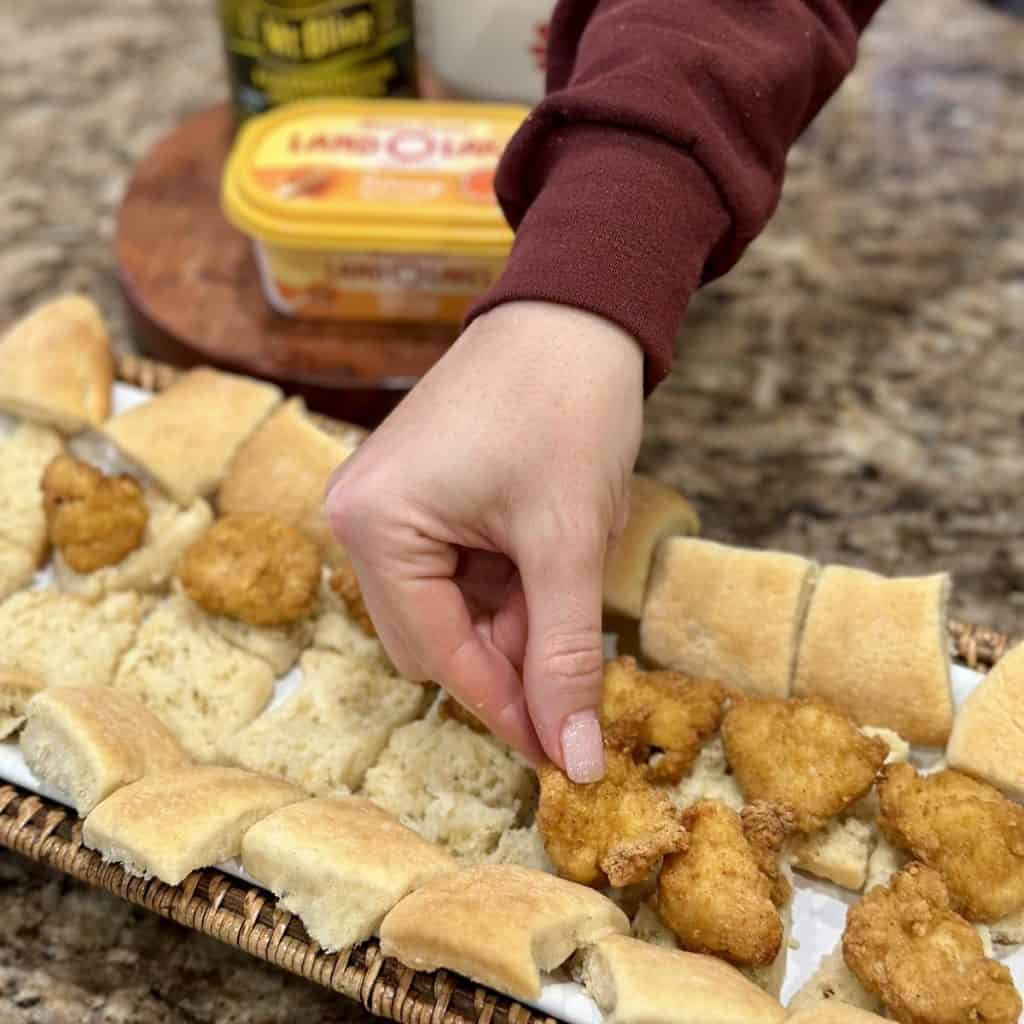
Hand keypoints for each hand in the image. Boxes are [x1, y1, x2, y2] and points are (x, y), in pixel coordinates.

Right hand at [324, 301, 643, 780]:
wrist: (574, 309)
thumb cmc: (567, 406)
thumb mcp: (569, 541)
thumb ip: (567, 657)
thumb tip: (573, 762)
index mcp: (375, 526)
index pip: (438, 657)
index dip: (505, 709)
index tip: (559, 756)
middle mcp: (359, 518)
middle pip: (435, 640)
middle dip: (511, 653)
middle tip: (580, 650)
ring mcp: (383, 504)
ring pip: (450, 610)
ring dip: (515, 613)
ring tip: (569, 564)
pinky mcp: (414, 494)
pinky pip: (454, 570)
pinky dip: (507, 580)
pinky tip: (548, 545)